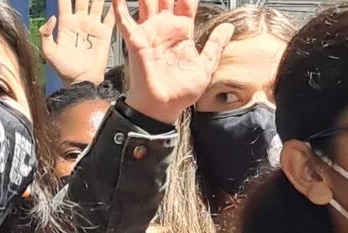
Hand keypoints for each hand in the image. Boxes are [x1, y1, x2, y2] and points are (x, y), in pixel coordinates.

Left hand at [39, 0, 114, 85]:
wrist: (82, 81)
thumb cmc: (64, 69)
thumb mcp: (49, 52)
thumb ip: (46, 34)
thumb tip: (52, 18)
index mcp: (66, 23)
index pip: (65, 0)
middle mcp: (80, 20)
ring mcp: (93, 25)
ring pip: (97, 2)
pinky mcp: (105, 33)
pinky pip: (111, 16)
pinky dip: (115, 6)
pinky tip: (117, 0)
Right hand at [114, 0, 233, 123]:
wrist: (162, 108)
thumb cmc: (180, 91)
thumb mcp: (205, 66)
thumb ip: (215, 45)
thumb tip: (228, 28)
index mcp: (182, 31)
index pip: (186, 1)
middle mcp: (164, 27)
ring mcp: (149, 31)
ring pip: (146, 0)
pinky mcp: (136, 40)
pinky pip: (124, 19)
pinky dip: (119, 5)